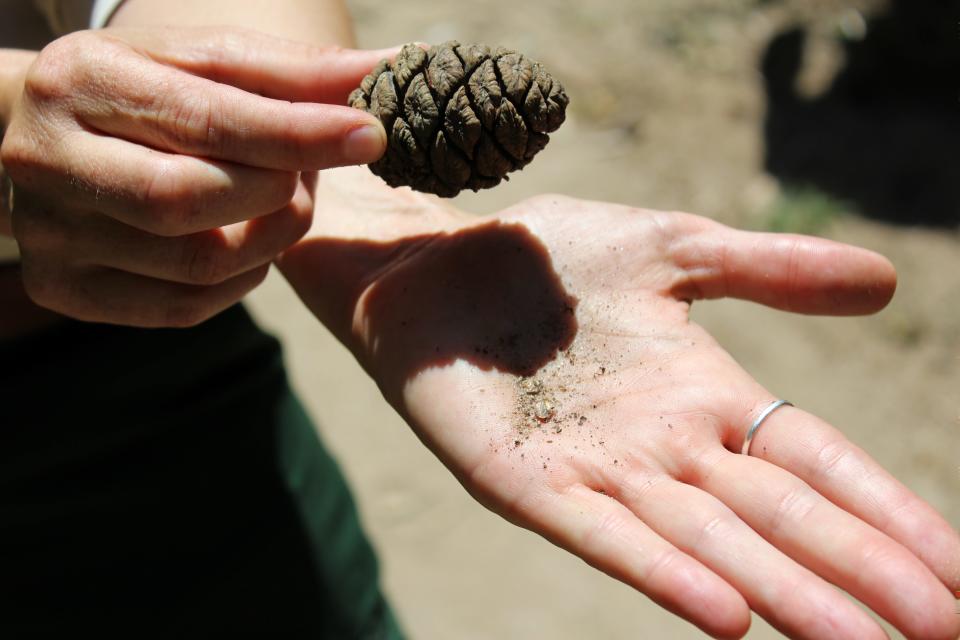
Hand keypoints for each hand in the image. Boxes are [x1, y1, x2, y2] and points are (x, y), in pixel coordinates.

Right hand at [0, 27, 392, 325]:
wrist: (43, 137)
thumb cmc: (142, 91)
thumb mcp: (204, 62)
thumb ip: (292, 72)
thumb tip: (390, 68)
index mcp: (79, 82)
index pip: (204, 120)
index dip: (296, 134)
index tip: (368, 135)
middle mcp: (46, 161)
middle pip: (190, 200)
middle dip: (276, 190)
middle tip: (305, 172)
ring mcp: (49, 237)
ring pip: (197, 263)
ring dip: (268, 236)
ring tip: (277, 198)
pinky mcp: (68, 291)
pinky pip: (186, 305)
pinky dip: (240, 277)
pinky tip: (243, 239)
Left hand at [278, 170, 959, 639]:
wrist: (438, 263)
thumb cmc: (551, 256)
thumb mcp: (671, 248)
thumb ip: (768, 270)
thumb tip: (887, 282)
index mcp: (707, 393)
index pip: (816, 463)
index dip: (888, 514)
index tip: (958, 573)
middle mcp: (666, 447)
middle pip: (779, 518)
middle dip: (862, 573)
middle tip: (944, 632)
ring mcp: (599, 471)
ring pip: (709, 541)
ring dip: (786, 593)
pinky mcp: (529, 483)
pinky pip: (607, 534)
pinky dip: (666, 573)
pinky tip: (728, 616)